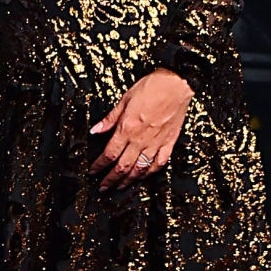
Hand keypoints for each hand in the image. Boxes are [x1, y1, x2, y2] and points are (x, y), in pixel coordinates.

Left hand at [90, 68, 192, 188]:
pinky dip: (150, 172)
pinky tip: (144, 176)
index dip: (99, 166)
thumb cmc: (152, 87)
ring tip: (120, 186)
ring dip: (129, 180)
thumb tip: (96, 130)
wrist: (177, 84)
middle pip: (122, 166)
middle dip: (110, 179)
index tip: (93, 171)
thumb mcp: (124, 99)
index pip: (109, 154)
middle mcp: (140, 139)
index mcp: (127, 128)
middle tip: (103, 187)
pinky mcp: (169, 142)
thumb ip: (110, 118)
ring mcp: (156, 143)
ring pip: (140, 169)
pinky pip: (159, 163)